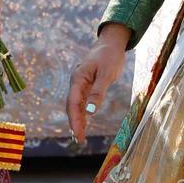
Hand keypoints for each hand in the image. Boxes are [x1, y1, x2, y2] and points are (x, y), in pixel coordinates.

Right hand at [68, 24, 130, 139]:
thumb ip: (98, 92)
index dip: (74, 120)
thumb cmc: (110, 56)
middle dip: (74, 123)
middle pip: (72, 106)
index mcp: (78, 79)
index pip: (73, 103)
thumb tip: (90, 112)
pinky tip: (84, 122)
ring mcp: (81, 83)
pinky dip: (82, 112)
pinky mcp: (87, 84)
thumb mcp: (106, 74)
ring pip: (76, 104)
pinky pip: (82, 100)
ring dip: (78, 119)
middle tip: (79, 140)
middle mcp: (77, 82)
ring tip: (80, 136)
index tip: (77, 133)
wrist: (112, 42)